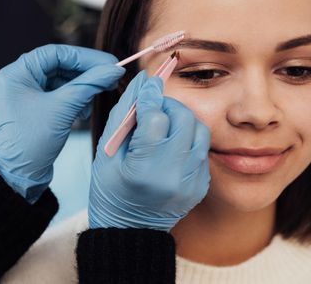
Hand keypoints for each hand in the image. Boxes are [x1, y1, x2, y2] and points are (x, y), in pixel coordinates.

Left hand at [0, 45, 124, 202]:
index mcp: (16, 74)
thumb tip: (115, 69)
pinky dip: (76, 100)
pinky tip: (84, 112)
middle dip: (87, 73)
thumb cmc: (31, 142)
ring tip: (97, 97)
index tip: (110, 63)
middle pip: (60, 66)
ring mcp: (27, 94)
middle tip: (111, 77)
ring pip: (63, 81)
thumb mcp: (63, 109)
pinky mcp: (36, 108)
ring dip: (83, 88)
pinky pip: (60, 95)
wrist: (18, 177)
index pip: (56, 53)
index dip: (86, 57)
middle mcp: (19, 80)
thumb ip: (89, 85)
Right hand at [89, 71, 210, 231]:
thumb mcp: (108, 152)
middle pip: (183, 119)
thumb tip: (142, 82)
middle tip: (155, 108)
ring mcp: (191, 183)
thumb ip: (125, 113)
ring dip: (182, 120)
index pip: (156, 118)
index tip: (148, 85)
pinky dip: (188, 139)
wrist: (131, 229)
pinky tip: (172, 145)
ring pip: (199, 130)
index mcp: (144, 170)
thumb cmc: (111, 189)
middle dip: (169, 106)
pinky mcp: (201, 185)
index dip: (151, 97)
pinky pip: (202, 148)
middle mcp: (173, 177)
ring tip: (164, 126)